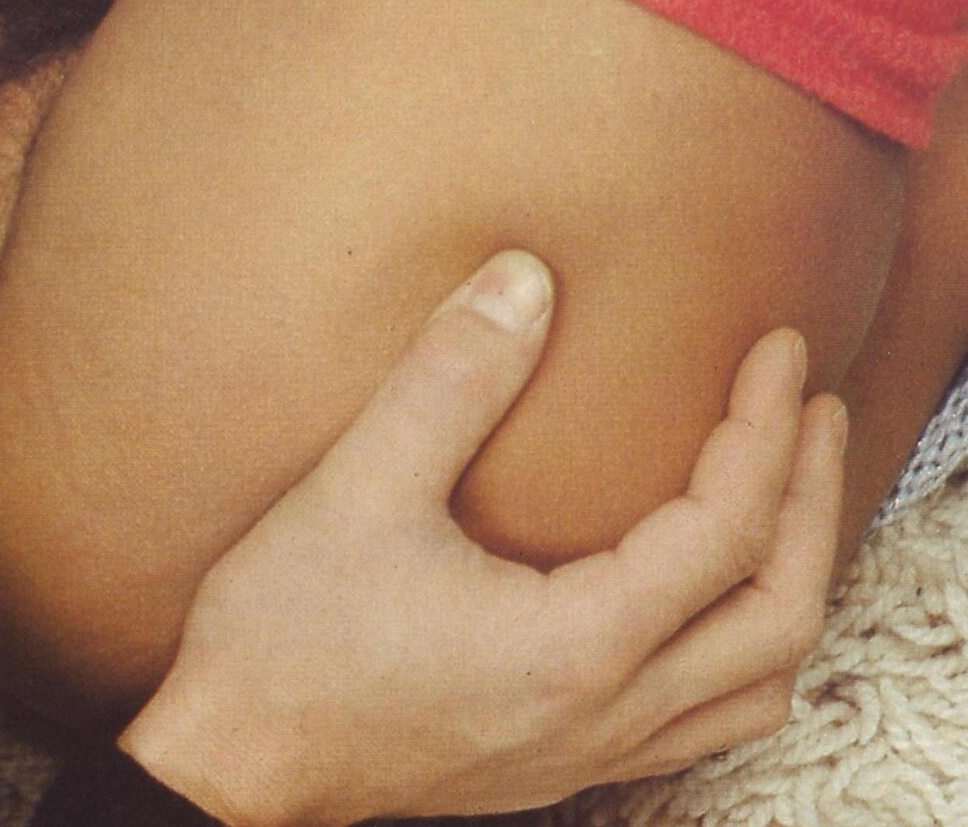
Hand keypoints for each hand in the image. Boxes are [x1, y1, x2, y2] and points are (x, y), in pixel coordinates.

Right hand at [117, 250, 845, 826]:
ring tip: (781, 500)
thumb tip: (524, 280)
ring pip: (754, 684)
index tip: (775, 350)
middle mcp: (606, 711)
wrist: (234, 766)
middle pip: (776, 613)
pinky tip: (696, 601)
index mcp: (577, 644)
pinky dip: (737, 649)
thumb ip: (446, 382)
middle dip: (811, 501)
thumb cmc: (284, 640)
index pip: (723, 527)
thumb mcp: (355, 491)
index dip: (762, 428)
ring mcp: (587, 752)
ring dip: (788, 584)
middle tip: (808, 411)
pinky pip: (702, 718)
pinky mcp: (556, 765)